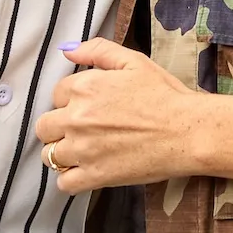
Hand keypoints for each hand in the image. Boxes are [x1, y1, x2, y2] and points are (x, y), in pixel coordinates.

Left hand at [35, 39, 232, 192]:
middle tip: (83, 129)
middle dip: (59, 126)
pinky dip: (70, 179)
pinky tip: (86, 171)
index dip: (71, 99)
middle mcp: (76, 118)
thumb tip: (67, 49)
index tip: (89, 106)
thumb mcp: (133, 61)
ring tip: (84, 151)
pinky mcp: (94, 177)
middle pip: (44, 126)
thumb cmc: (165, 95)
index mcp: (83, 87)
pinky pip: (63, 183)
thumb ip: (97, 51)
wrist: (188, 132)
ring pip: (49, 155)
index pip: (56, 94)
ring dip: (62, 153)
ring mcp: (83, 150)